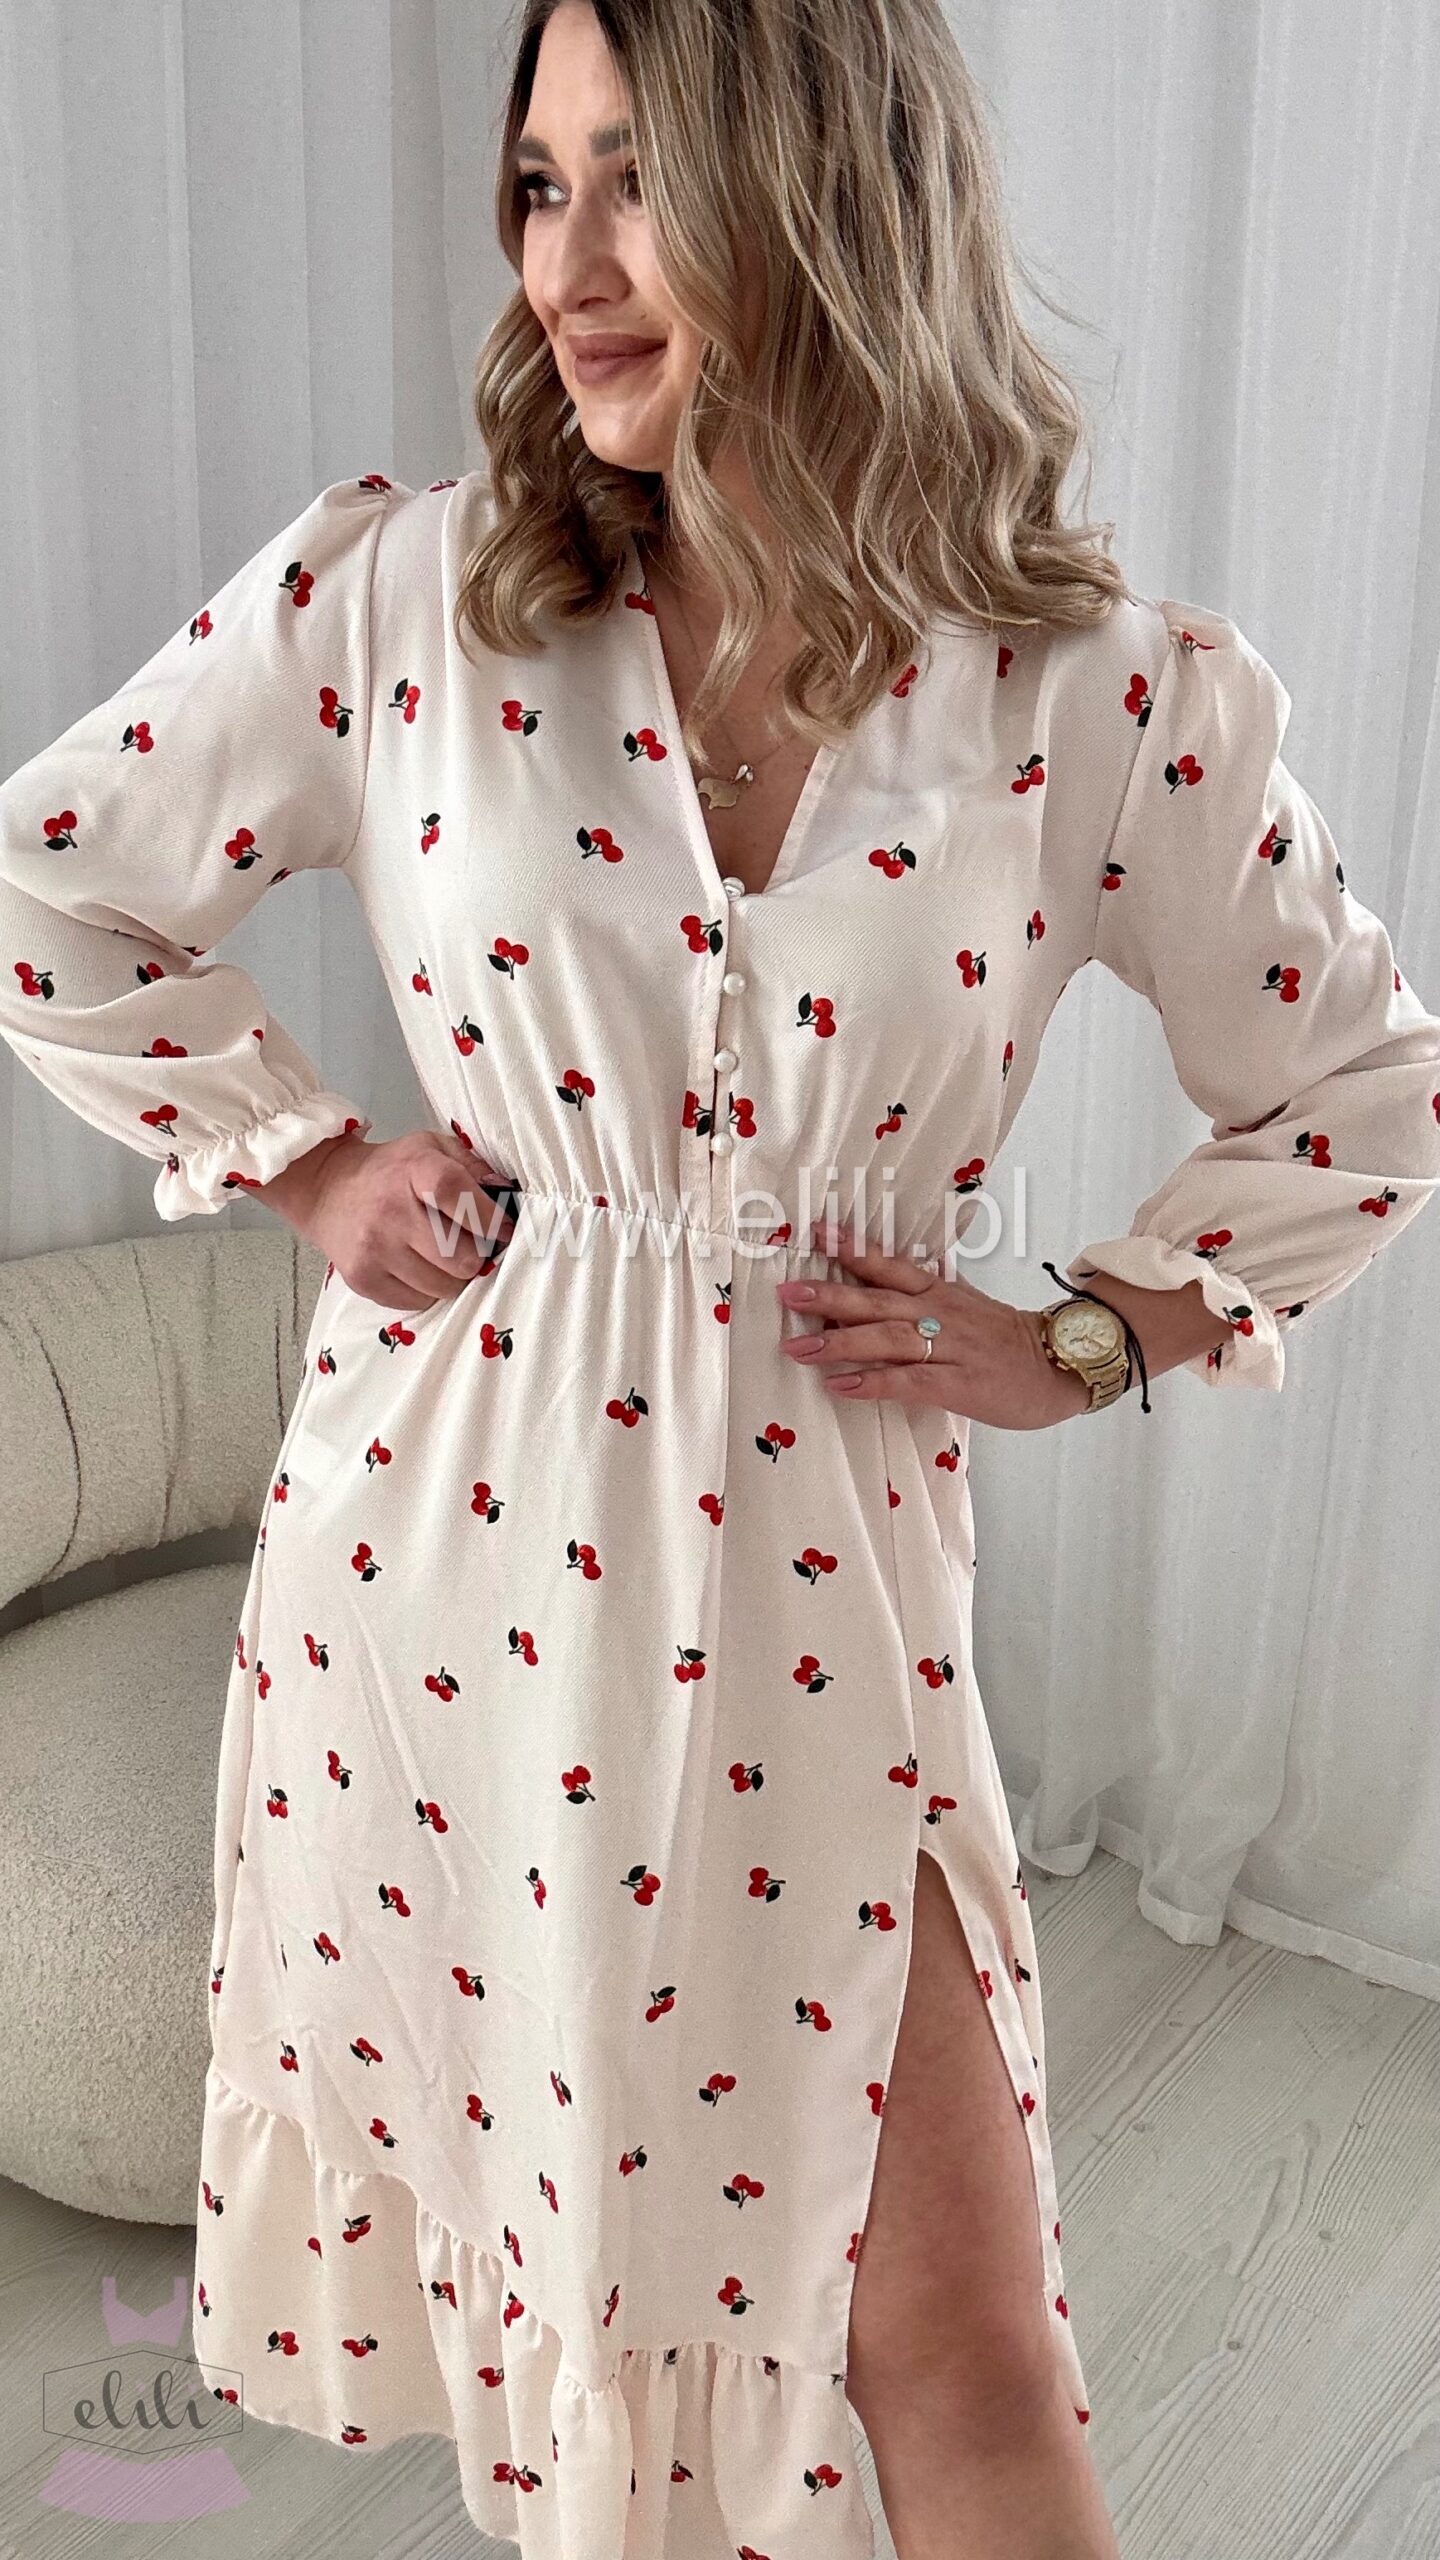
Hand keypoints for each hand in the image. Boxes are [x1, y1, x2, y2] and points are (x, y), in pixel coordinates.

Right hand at [258, 1127, 519, 1310]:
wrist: (327, 1190)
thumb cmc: (390, 1170)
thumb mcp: (430, 1148)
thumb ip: (472, 1165)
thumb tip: (506, 1194)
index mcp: (413, 1171)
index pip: (459, 1197)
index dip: (490, 1219)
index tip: (504, 1230)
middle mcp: (390, 1212)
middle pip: (460, 1258)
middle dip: (476, 1256)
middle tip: (471, 1246)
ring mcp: (374, 1250)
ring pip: (444, 1287)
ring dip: (453, 1277)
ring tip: (443, 1257)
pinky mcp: (363, 1280)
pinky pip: (418, 1302)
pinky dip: (427, 1290)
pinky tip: (418, 1268)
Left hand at [774, 1220, 1092, 1430]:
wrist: (1062, 1365)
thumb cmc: (1008, 1341)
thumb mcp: (966, 1307)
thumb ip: (927, 1295)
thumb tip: (880, 1282)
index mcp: (940, 1292)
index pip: (889, 1263)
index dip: (851, 1248)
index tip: (812, 1232)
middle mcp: (941, 1313)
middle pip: (877, 1298)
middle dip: (829, 1294)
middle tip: (787, 1291)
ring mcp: (951, 1348)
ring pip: (887, 1338)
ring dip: (839, 1342)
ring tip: (798, 1346)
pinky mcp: (960, 1384)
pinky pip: (910, 1381)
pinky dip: (874, 1383)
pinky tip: (842, 1386)